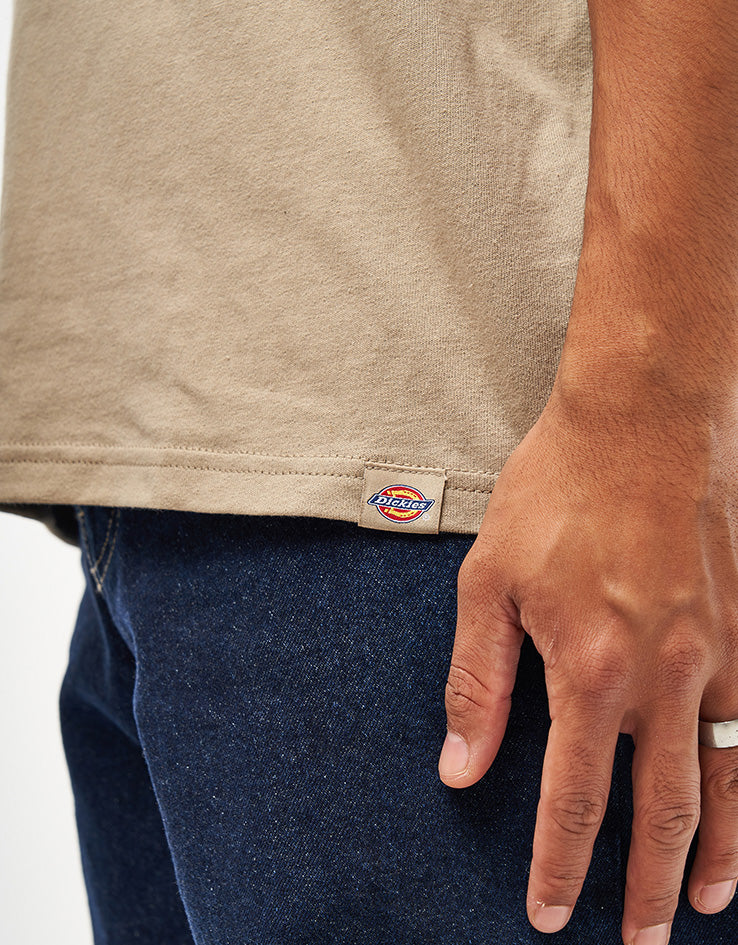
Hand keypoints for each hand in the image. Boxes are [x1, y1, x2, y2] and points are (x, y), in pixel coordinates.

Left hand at [438, 382, 737, 944]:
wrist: (640, 421)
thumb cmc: (557, 493)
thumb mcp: (489, 581)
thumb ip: (477, 680)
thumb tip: (460, 767)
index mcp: (591, 666)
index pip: (576, 796)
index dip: (564, 864)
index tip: (552, 914)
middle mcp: (663, 675)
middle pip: (660, 810)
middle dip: (645, 886)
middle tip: (637, 942)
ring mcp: (715, 654)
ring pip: (723, 781)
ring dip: (717, 854)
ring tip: (704, 906)